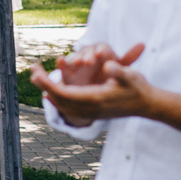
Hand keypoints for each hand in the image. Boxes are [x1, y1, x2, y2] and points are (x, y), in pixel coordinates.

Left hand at [32, 43, 150, 122]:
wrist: (148, 105)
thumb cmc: (139, 88)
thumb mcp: (131, 76)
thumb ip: (119, 71)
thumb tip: (109, 65)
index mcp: (95, 99)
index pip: (65, 93)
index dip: (49, 83)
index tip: (36, 73)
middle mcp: (90, 109)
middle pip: (60, 100)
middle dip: (45, 86)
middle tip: (32, 72)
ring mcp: (92, 114)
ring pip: (64, 106)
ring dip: (50, 94)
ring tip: (38, 81)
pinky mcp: (94, 114)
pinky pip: (70, 110)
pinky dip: (58, 102)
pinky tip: (51, 96)